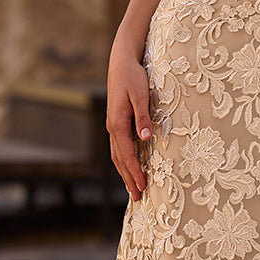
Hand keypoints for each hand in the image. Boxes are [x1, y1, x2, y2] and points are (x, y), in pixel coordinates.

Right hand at [107, 43, 152, 200]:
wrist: (121, 61)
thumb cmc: (133, 76)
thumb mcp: (140, 94)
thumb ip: (143, 117)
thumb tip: (146, 138)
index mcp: (118, 123)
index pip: (126, 154)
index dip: (135, 172)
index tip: (143, 186)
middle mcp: (112, 127)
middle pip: (119, 160)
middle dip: (128, 179)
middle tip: (137, 198)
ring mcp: (113, 126)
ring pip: (117, 155)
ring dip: (125, 173)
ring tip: (132, 190)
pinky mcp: (116, 122)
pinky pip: (118, 148)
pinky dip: (123, 162)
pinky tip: (128, 168)